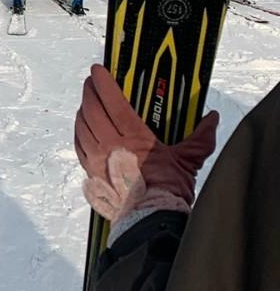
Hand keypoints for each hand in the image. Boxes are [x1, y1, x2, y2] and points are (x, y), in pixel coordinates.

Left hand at [74, 63, 217, 222]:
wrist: (151, 219)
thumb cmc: (167, 191)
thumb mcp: (187, 161)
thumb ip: (199, 138)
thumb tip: (211, 120)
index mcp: (132, 137)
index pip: (111, 100)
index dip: (103, 82)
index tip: (99, 70)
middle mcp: (109, 145)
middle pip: (91, 109)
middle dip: (90, 91)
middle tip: (92, 82)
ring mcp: (96, 158)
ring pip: (81, 125)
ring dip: (83, 109)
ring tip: (88, 101)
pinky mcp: (91, 172)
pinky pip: (79, 144)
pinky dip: (79, 131)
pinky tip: (84, 128)